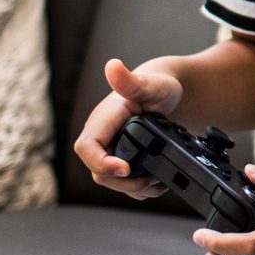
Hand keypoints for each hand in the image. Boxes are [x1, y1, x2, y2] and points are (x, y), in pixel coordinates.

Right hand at [75, 56, 186, 199]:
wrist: (167, 94)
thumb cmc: (158, 86)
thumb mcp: (151, 84)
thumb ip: (131, 81)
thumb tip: (113, 66)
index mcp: (103, 119)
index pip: (87, 147)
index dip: (101, 162)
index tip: (125, 168)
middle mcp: (102, 136)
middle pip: (97, 170)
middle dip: (122, 182)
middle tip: (150, 180)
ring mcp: (110, 149)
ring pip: (110, 180)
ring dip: (132, 188)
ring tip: (157, 182)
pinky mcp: (120, 158)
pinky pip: (121, 182)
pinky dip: (138, 188)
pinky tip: (157, 183)